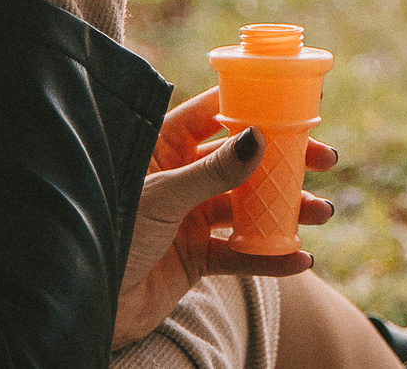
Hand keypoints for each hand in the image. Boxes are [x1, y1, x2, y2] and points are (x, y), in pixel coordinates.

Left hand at [114, 88, 338, 348]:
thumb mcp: (162, 197)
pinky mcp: (194, 258)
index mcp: (161, 147)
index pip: (214, 113)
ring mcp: (189, 218)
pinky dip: (270, 257)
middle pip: (242, 159)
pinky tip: (299, 259)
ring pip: (248, 206)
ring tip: (319, 212)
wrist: (83, 301)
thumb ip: (212, 172)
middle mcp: (179, 177)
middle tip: (324, 159)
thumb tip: (259, 138)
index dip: (254, 106)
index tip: (296, 105)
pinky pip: (240, 254)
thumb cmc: (108, 234)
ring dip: (286, 209)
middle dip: (284, 160)